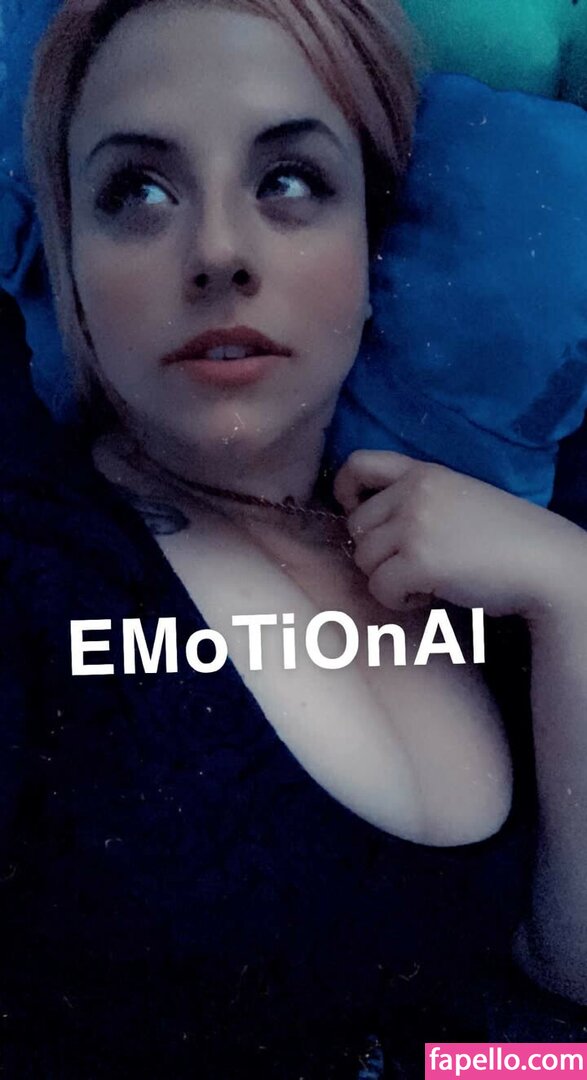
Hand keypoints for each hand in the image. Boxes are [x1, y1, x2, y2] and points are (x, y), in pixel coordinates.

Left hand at [334, 450, 583, 615]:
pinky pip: (379, 587)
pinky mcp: (419, 561)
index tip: (355, 512)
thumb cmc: (505, 538)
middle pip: (356, 526)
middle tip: (413, 564)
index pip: (359, 463)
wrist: (543, 563)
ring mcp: (415, 525)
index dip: (346, 490)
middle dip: (377, 552)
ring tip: (426, 580)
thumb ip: (416, 500)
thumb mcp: (458, 497)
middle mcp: (414, 492)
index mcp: (424, 472)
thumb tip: (364, 526)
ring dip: (388, 578)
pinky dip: (398, 599)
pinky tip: (429, 595)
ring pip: (363, 558)